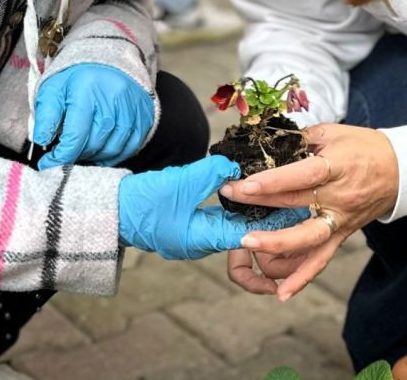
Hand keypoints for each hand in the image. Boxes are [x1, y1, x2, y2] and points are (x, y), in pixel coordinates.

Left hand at [33, 63, 153, 168]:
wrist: (108, 58)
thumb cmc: (76, 77)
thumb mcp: (53, 89)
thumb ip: (46, 115)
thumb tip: (42, 141)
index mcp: (87, 90)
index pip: (75, 136)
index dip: (60, 156)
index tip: (48, 164)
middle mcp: (114, 99)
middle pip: (94, 144)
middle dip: (77, 155)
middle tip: (66, 153)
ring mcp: (132, 107)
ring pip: (113, 148)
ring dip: (95, 157)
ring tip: (83, 151)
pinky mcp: (144, 114)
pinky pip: (131, 146)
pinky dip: (115, 155)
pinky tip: (102, 152)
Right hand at [118, 155, 308, 259]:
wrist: (109, 211)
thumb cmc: (142, 202)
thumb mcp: (181, 183)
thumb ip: (214, 173)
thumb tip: (238, 165)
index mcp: (204, 238)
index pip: (250, 232)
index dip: (275, 218)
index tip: (297, 205)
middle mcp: (203, 241)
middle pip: (245, 232)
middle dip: (268, 220)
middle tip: (293, 201)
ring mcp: (194, 234)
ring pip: (232, 224)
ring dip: (251, 212)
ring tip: (272, 194)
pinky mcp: (187, 224)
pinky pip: (217, 218)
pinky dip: (233, 208)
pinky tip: (241, 190)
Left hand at [220, 123, 398, 300]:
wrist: (401, 170)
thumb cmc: (364, 146)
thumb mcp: (334, 132)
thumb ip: (301, 139)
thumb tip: (266, 143)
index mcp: (338, 165)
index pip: (303, 175)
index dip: (274, 180)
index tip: (245, 182)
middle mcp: (340, 196)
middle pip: (298, 203)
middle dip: (260, 202)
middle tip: (229, 198)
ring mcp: (341, 219)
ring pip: (309, 238)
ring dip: (277, 243)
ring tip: (247, 243)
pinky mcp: (342, 236)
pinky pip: (321, 260)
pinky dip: (302, 278)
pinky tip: (282, 293)